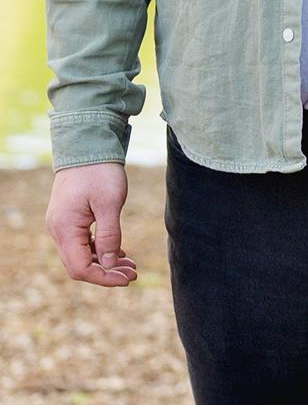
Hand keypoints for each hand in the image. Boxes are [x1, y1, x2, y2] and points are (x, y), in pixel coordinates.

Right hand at [46, 163, 137, 287]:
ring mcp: (63, 224)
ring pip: (82, 254)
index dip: (104, 277)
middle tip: (132, 274)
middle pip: (79, 265)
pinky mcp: (70, 218)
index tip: (127, 279)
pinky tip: (118, 252)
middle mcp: (58, 230)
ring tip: (130, 266)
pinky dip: (100, 249)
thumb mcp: (110, 203)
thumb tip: (108, 264)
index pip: (80, 268)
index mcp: (65, 229)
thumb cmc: (99, 171)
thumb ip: (108, 235)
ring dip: (104, 262)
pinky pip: (82, 242)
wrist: (87, 144)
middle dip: (106, 272)